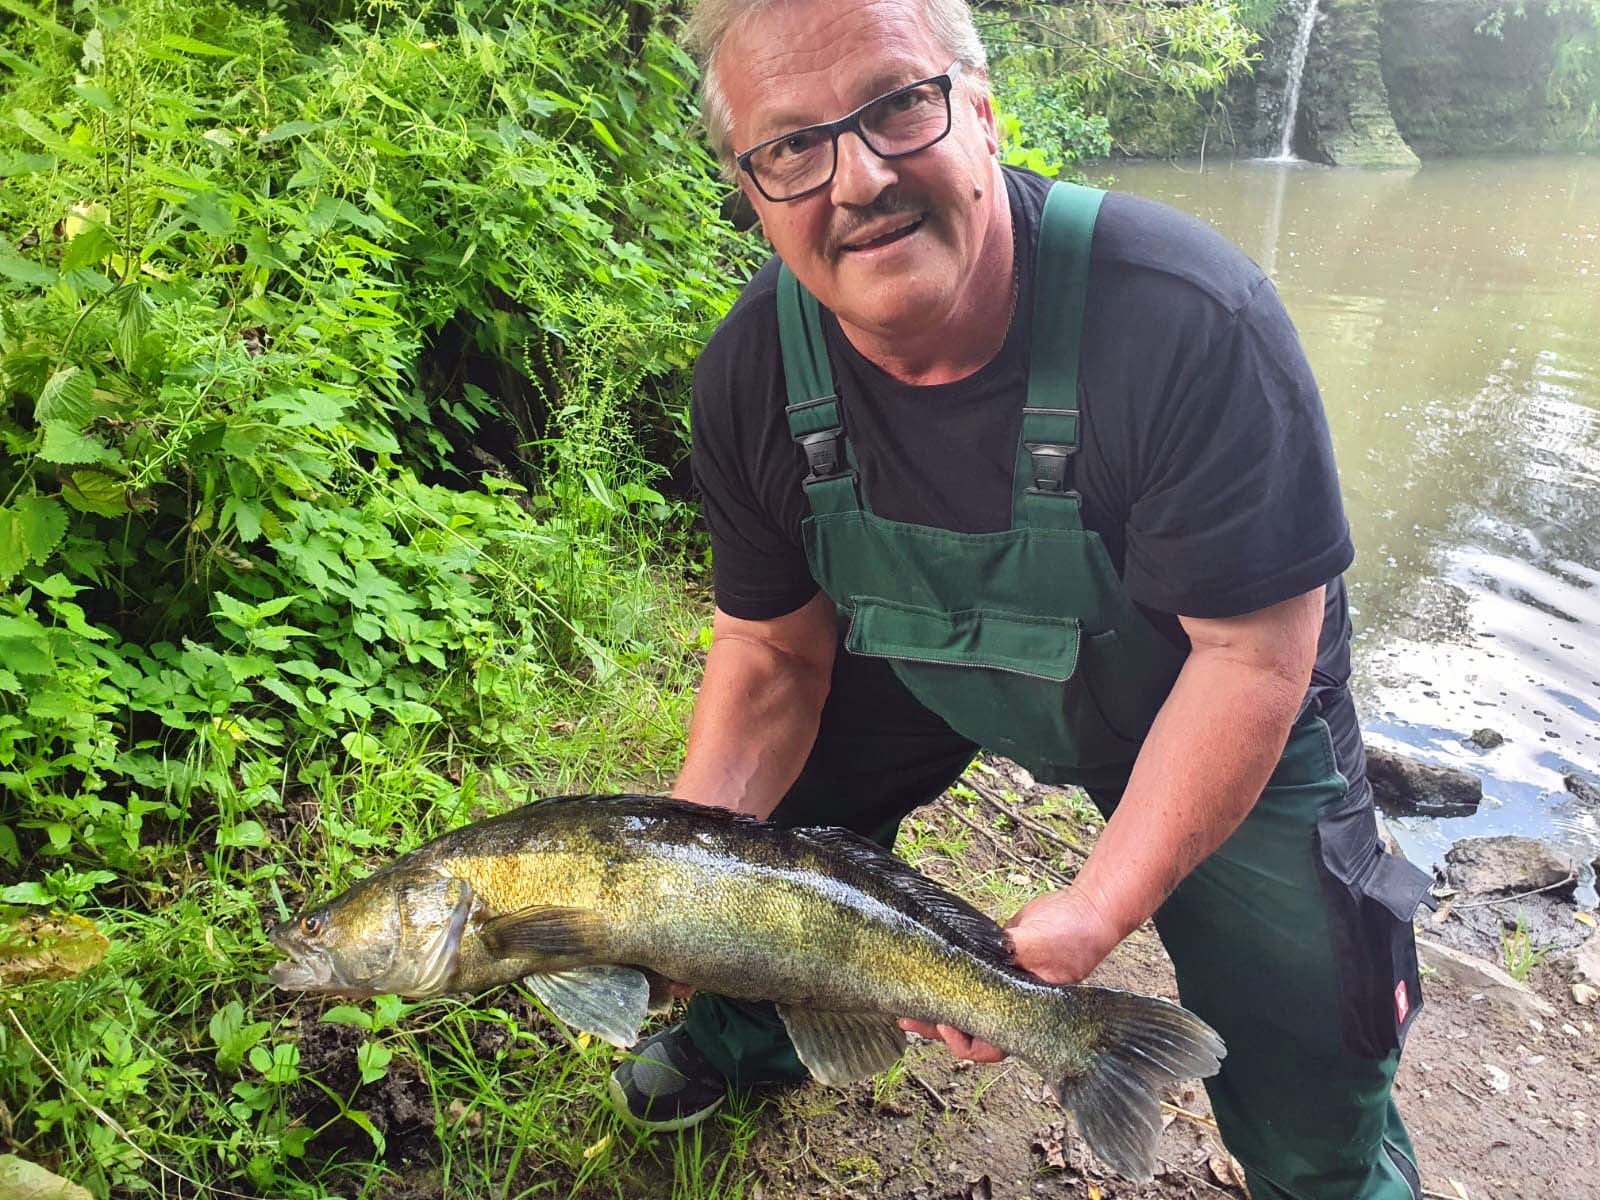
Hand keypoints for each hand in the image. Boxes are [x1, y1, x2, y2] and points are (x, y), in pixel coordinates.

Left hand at [896, 887, 1121, 1062]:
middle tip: (905, 1017)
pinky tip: (927, 969)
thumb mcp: (1035, 947)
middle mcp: (1008, 1006)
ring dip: (937, 1003)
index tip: (943, 1019)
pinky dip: (946, 976)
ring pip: (962, 1005)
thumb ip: (1003, 956)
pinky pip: (965, 977)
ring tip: (904, 999)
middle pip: (966, 1030)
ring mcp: (1000, 985)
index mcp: (1021, 1017)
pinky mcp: (993, 962)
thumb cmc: (1071, 938)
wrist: (1085, 910)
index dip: (959, 1040)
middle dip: (935, 1026)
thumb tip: (967, 959)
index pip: (986, 1048)